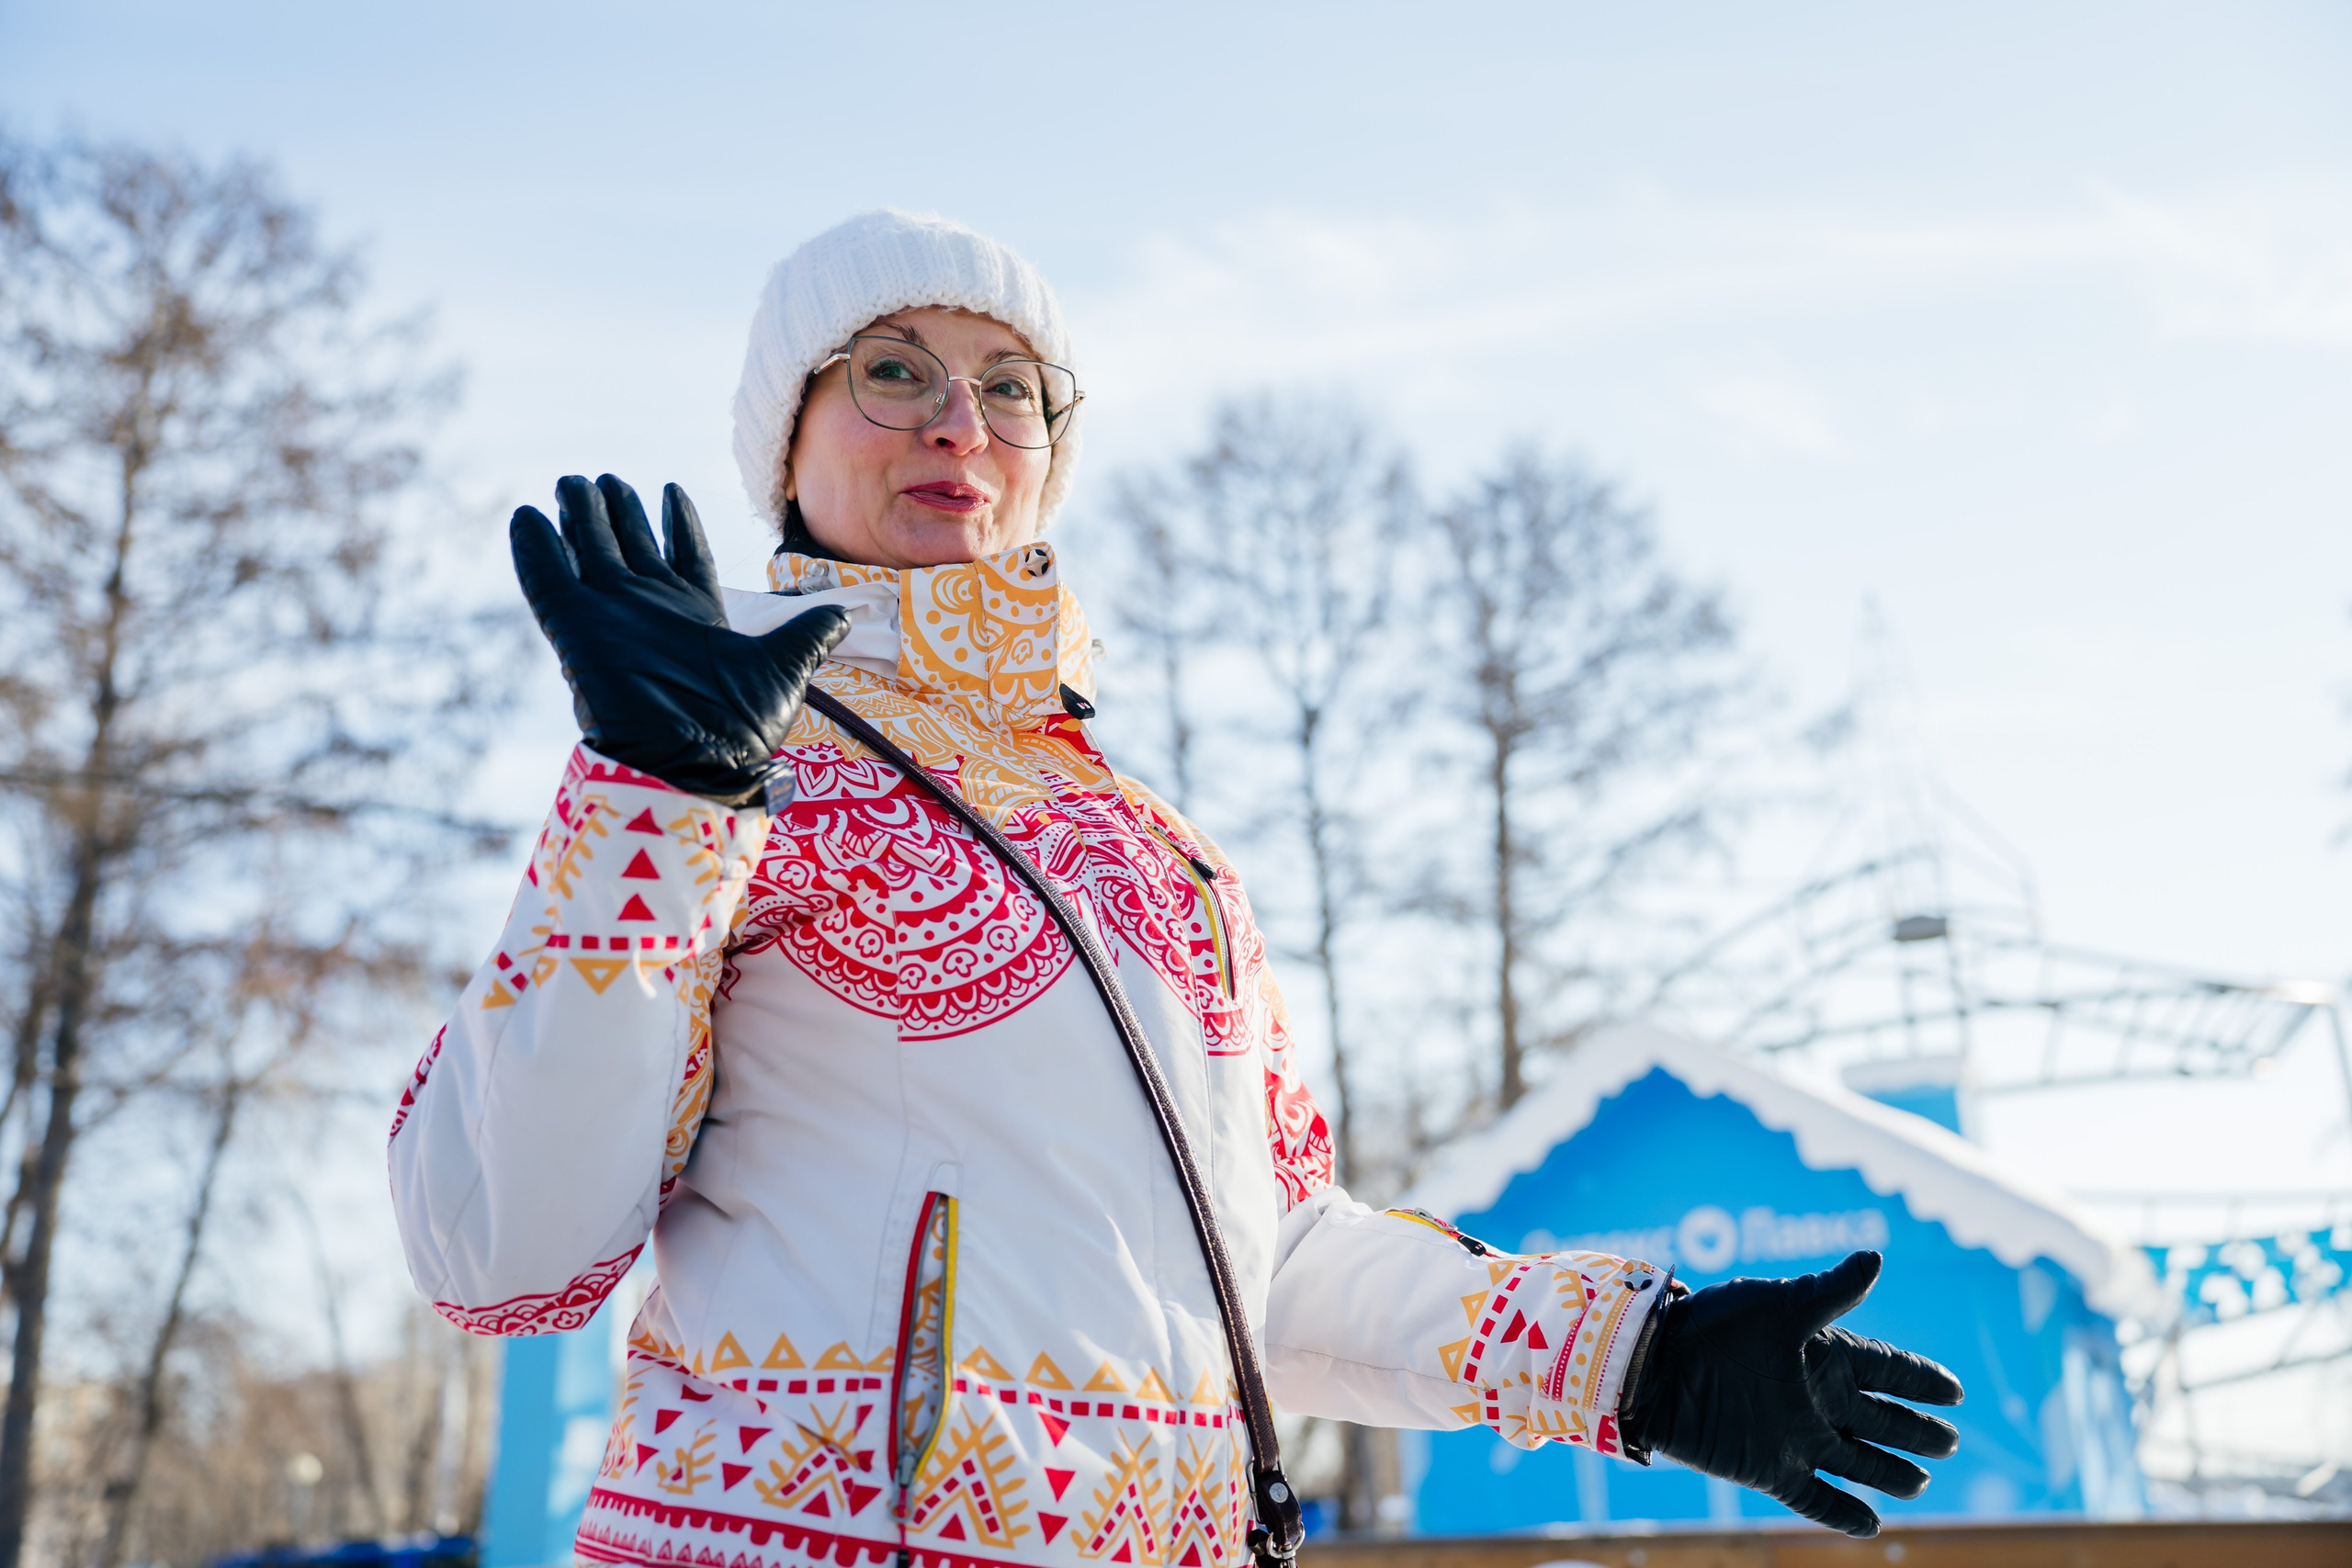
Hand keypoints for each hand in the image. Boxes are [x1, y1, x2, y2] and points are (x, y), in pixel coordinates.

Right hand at [511, 474, 848, 806]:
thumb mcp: (787, 667)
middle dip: (617, 511)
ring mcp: (611, 617)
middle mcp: (651, 610)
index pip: (683, 554)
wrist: (701, 761)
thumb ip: (810, 633)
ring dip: (580, 518)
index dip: (677, 523)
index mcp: (697, 614)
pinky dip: (535, 549)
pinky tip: (525, 517)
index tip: (671, 489)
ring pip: (589, 552)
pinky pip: (548, 581)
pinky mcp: (576, 629)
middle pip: (629, 545)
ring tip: (573, 483)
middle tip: (604, 480)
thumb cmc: (744, 725)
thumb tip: (846, 613)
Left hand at [1617, 1250, 1961, 1537]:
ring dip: (1890, 1473)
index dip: (1920, 1380)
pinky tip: (1872, 1524)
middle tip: (1952, 1439)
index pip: (1887, 1370)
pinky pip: (1814, 1498)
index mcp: (1823, 1355)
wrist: (1655, 1366)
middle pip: (1880, 1419)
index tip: (1956, 1391)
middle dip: (1916, 1430)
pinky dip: (1843, 1512)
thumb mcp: (1777, 1305)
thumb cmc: (1714, 1324)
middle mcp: (1815, 1398)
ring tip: (1920, 1482)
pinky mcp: (1768, 1469)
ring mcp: (1794, 1436)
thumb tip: (1876, 1257)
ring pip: (1858, 1461)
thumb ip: (1829, 1292)